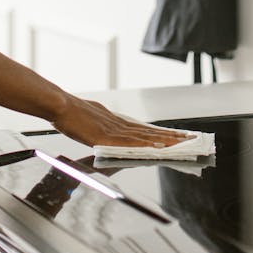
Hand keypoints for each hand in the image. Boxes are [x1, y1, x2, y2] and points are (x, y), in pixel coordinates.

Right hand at [50, 96, 191, 148]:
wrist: (60, 106)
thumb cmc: (72, 114)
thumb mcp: (94, 118)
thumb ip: (105, 126)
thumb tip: (112, 133)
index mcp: (117, 122)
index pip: (145, 129)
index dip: (163, 133)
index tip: (178, 135)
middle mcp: (120, 125)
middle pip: (150, 132)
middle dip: (171, 136)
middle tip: (191, 138)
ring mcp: (114, 131)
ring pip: (145, 136)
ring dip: (165, 140)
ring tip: (182, 143)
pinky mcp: (106, 137)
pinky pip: (130, 143)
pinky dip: (145, 145)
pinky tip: (157, 147)